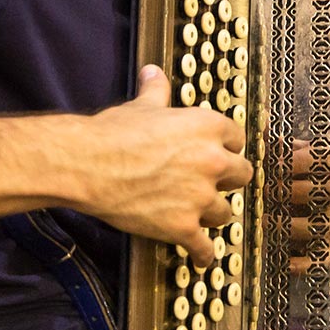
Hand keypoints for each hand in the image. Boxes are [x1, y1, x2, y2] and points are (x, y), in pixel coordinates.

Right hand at [84, 64, 252, 266]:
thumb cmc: (113, 133)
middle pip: (241, 175)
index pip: (236, 138)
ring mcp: (199, 196)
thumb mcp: (141, 106)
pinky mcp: (182, 226)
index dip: (227, 147)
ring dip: (214, 213)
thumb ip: (156, 91)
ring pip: (226, 212)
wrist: (88, 164)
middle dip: (228, 180)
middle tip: (216, 183)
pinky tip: (202, 257)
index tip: (221, 153)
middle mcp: (211, 161)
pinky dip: (204, 254)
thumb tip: (153, 72)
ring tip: (202, 214)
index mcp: (207, 127)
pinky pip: (204, 247)